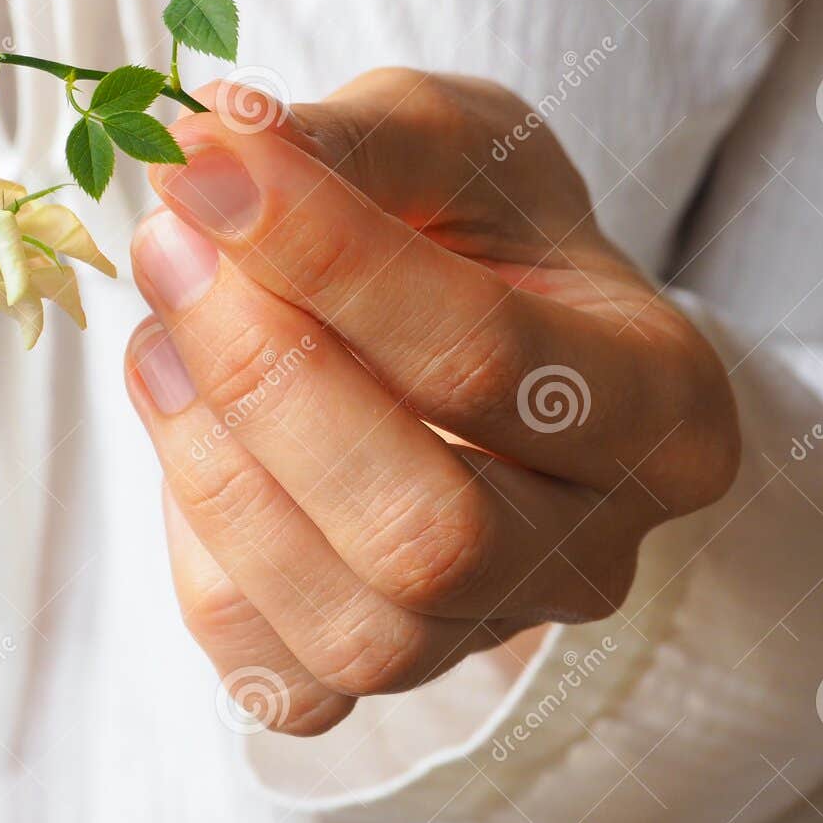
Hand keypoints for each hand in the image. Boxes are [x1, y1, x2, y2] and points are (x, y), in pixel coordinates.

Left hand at [124, 70, 740, 735]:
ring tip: (161, 328)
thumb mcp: (447, 141)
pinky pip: (265, 664)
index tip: (204, 164)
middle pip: (427, 532)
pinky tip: (187, 422)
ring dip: (211, 462)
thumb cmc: (472, 226)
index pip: (485, 355)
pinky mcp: (373, 681)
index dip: (325, 259)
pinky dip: (197, 544)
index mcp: (661, 404)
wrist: (470, 324)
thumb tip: (217, 142)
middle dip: (264, 382)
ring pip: (348, 623)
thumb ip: (352, 142)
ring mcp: (485, 634)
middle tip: (169, 245)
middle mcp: (595, 552)